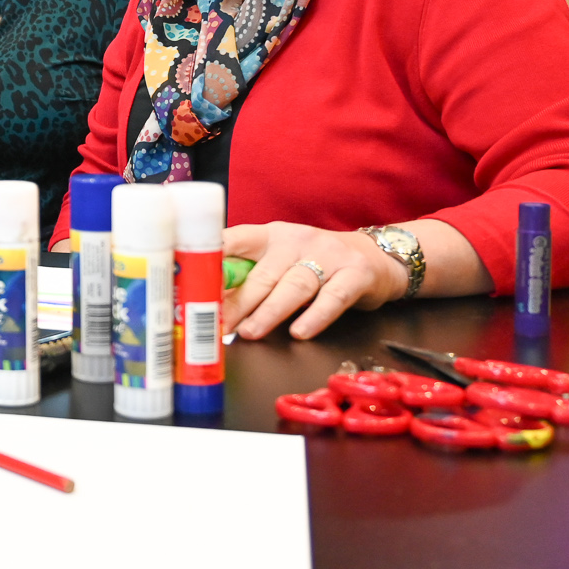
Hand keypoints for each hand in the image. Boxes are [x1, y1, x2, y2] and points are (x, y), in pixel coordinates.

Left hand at [223, 222, 407, 340]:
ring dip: (270, 311)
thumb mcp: (281, 261)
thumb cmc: (315, 263)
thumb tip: (210, 304)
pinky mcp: (356, 274)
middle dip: (238, 302)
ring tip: (250, 332)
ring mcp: (328, 255)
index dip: (214, 255)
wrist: (374, 257)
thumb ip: (250, 277)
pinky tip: (299, 332)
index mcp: (271, 236)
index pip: (237, 238)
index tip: (194, 274)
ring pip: (294, 285)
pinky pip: (333, 297)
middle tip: (218, 325)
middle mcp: (298, 240)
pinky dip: (315, 316)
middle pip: (263, 273)